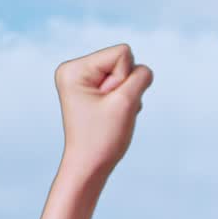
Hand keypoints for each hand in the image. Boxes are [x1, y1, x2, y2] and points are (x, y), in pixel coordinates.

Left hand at [53, 43, 153, 179]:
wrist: (90, 165)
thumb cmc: (103, 137)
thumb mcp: (127, 102)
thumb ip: (141, 76)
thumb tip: (143, 70)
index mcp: (74, 68)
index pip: (122, 53)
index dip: (125, 79)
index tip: (108, 102)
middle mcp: (76, 69)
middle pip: (124, 61)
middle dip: (126, 87)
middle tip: (110, 110)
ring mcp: (84, 80)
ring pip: (126, 74)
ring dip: (127, 96)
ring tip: (110, 115)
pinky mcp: (94, 90)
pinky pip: (123, 84)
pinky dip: (124, 101)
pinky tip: (111, 116)